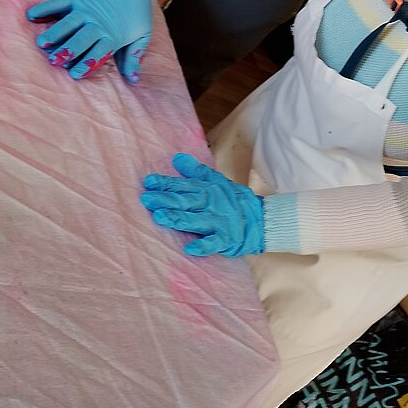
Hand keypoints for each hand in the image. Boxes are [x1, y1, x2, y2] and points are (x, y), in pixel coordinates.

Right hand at [26, 0, 159, 81]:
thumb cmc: (138, 7)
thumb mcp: (142, 33)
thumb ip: (134, 57)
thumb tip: (134, 81)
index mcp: (112, 35)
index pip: (97, 53)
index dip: (86, 64)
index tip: (75, 74)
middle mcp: (97, 23)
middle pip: (81, 39)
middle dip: (68, 51)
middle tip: (54, 61)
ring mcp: (86, 9)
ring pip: (67, 23)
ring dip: (55, 33)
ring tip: (42, 44)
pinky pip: (58, 3)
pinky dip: (45, 8)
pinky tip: (31, 15)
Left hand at [141, 153, 264, 256]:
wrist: (260, 219)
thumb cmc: (234, 200)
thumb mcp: (217, 181)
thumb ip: (196, 171)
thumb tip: (177, 158)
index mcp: (207, 190)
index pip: (183, 185)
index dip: (166, 183)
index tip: (148, 182)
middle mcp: (211, 204)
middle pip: (185, 201)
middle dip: (166, 200)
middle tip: (147, 198)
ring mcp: (218, 222)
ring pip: (195, 220)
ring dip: (178, 219)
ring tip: (160, 217)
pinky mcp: (226, 239)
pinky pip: (213, 243)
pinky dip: (202, 246)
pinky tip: (189, 248)